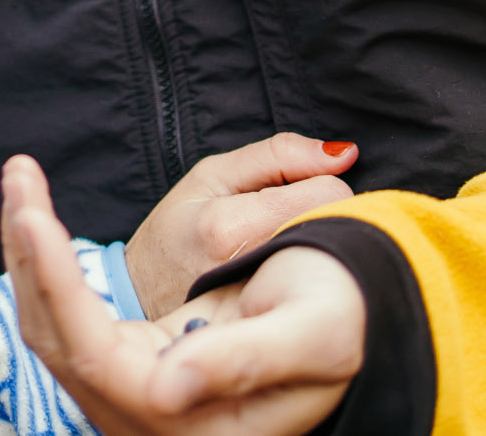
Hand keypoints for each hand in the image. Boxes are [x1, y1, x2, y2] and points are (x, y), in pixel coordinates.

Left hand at [3, 154, 365, 435]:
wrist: (357, 323)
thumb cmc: (344, 323)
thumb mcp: (312, 335)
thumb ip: (241, 364)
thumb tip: (164, 390)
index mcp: (189, 418)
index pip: (93, 352)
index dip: (56, 284)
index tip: (33, 215)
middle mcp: (151, 420)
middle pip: (55, 337)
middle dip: (29, 250)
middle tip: (19, 174)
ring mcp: (134, 397)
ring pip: (51, 326)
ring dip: (29, 251)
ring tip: (21, 179)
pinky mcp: (131, 365)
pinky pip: (68, 319)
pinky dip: (46, 263)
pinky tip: (37, 218)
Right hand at [124, 131, 357, 313]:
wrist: (139, 297)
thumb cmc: (176, 230)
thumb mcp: (212, 175)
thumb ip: (280, 156)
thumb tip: (346, 155)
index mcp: (231, 227)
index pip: (329, 195)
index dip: (320, 182)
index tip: (297, 190)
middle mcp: (251, 271)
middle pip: (339, 230)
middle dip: (323, 216)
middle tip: (291, 221)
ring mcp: (263, 306)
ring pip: (334, 261)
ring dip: (319, 247)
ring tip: (285, 248)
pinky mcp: (274, 329)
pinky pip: (318, 291)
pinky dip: (310, 276)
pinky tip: (285, 275)